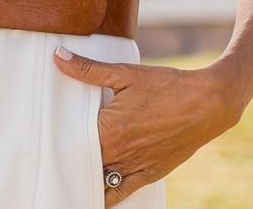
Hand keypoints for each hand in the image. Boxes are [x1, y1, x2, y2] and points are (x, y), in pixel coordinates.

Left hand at [55, 47, 242, 205]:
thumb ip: (87, 70)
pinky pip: (121, 192)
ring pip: (100, 179)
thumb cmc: (166, 86)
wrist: (208, 103)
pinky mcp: (149, 174)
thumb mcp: (124, 73)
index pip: (71, 140)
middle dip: (69, 156)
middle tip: (51, 153)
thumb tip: (58, 57)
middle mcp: (119, 153)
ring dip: (85, 175)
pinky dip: (106, 196)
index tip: (44, 133)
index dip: (58, 137)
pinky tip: (94, 197)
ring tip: (69, 171)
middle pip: (83, 161)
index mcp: (108, 129)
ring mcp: (134, 166)